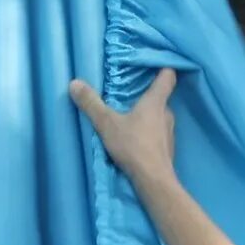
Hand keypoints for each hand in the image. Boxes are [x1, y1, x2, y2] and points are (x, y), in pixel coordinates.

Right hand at [69, 67, 177, 186]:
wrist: (153, 180)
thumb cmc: (133, 146)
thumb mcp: (107, 123)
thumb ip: (91, 103)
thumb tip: (74, 83)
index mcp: (156, 102)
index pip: (167, 78)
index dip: (164, 69)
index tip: (159, 63)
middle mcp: (167, 115)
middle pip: (160, 99)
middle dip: (148, 96)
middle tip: (131, 93)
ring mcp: (169, 134)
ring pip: (159, 118)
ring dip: (147, 116)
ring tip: (130, 116)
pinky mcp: (167, 149)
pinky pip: (157, 134)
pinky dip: (148, 132)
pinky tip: (136, 138)